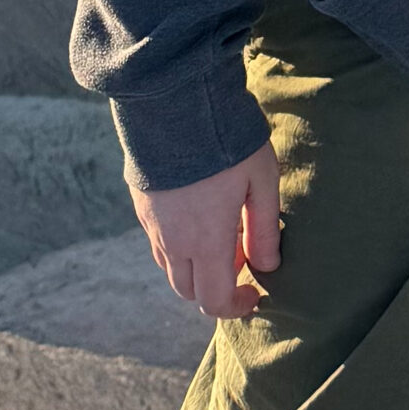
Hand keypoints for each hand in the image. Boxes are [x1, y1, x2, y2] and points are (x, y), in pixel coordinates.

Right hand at [133, 139, 279, 319]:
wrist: (175, 102)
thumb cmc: (227, 140)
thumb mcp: (262, 180)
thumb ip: (265, 229)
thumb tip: (266, 267)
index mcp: (206, 242)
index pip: (213, 302)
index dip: (235, 307)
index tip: (254, 291)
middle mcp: (173, 242)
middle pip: (189, 291)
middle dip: (216, 287)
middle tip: (241, 254)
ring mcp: (153, 225)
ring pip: (171, 268)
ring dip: (196, 266)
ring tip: (222, 231)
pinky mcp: (142, 206)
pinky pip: (159, 243)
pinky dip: (179, 246)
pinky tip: (198, 213)